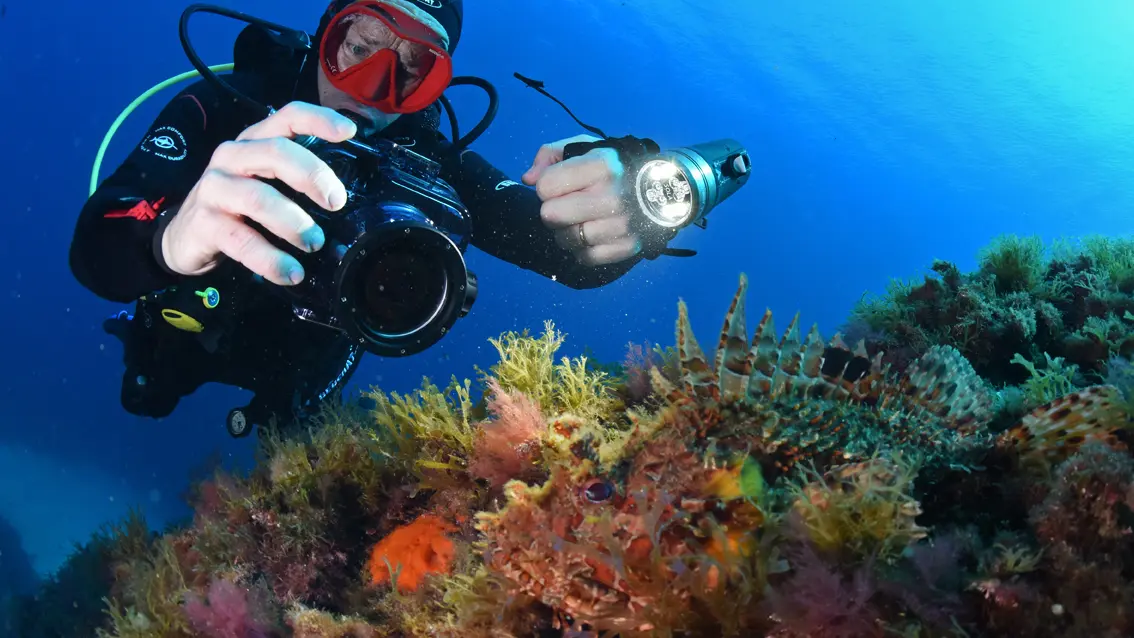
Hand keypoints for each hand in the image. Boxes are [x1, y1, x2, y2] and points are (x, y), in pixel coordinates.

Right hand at [160, 102, 357, 284]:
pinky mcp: (204, 223)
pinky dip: (271, 259)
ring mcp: (215, 188)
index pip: (287, 117)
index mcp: (254, 142)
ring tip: (314, 243)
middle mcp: (232, 157)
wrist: (185, 236)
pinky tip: (291, 272)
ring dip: (294, 223)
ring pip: (259, 198)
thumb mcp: (265, 182)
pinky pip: (242, 240)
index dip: (319, 120)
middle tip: (336, 202)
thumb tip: (347, 197)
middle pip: (276, 152)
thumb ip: (297, 179)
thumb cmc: (238, 207)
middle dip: (312, 175)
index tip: (350, 132)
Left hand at [522, 134, 640, 265]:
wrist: (666, 191)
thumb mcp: (586, 147)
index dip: (547, 186)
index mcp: (601, 165)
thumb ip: (550, 155)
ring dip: (567, 233)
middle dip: (553, 211)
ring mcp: (621, 225)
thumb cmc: (615, 168)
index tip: (561, 184)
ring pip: (565, 239)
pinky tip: (591, 236)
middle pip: (549, 215)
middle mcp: (612, 195)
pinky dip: (583, 250)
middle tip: (567, 205)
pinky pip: (585, 257)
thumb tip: (528, 179)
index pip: (545, 186)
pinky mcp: (626, 247)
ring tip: (580, 220)